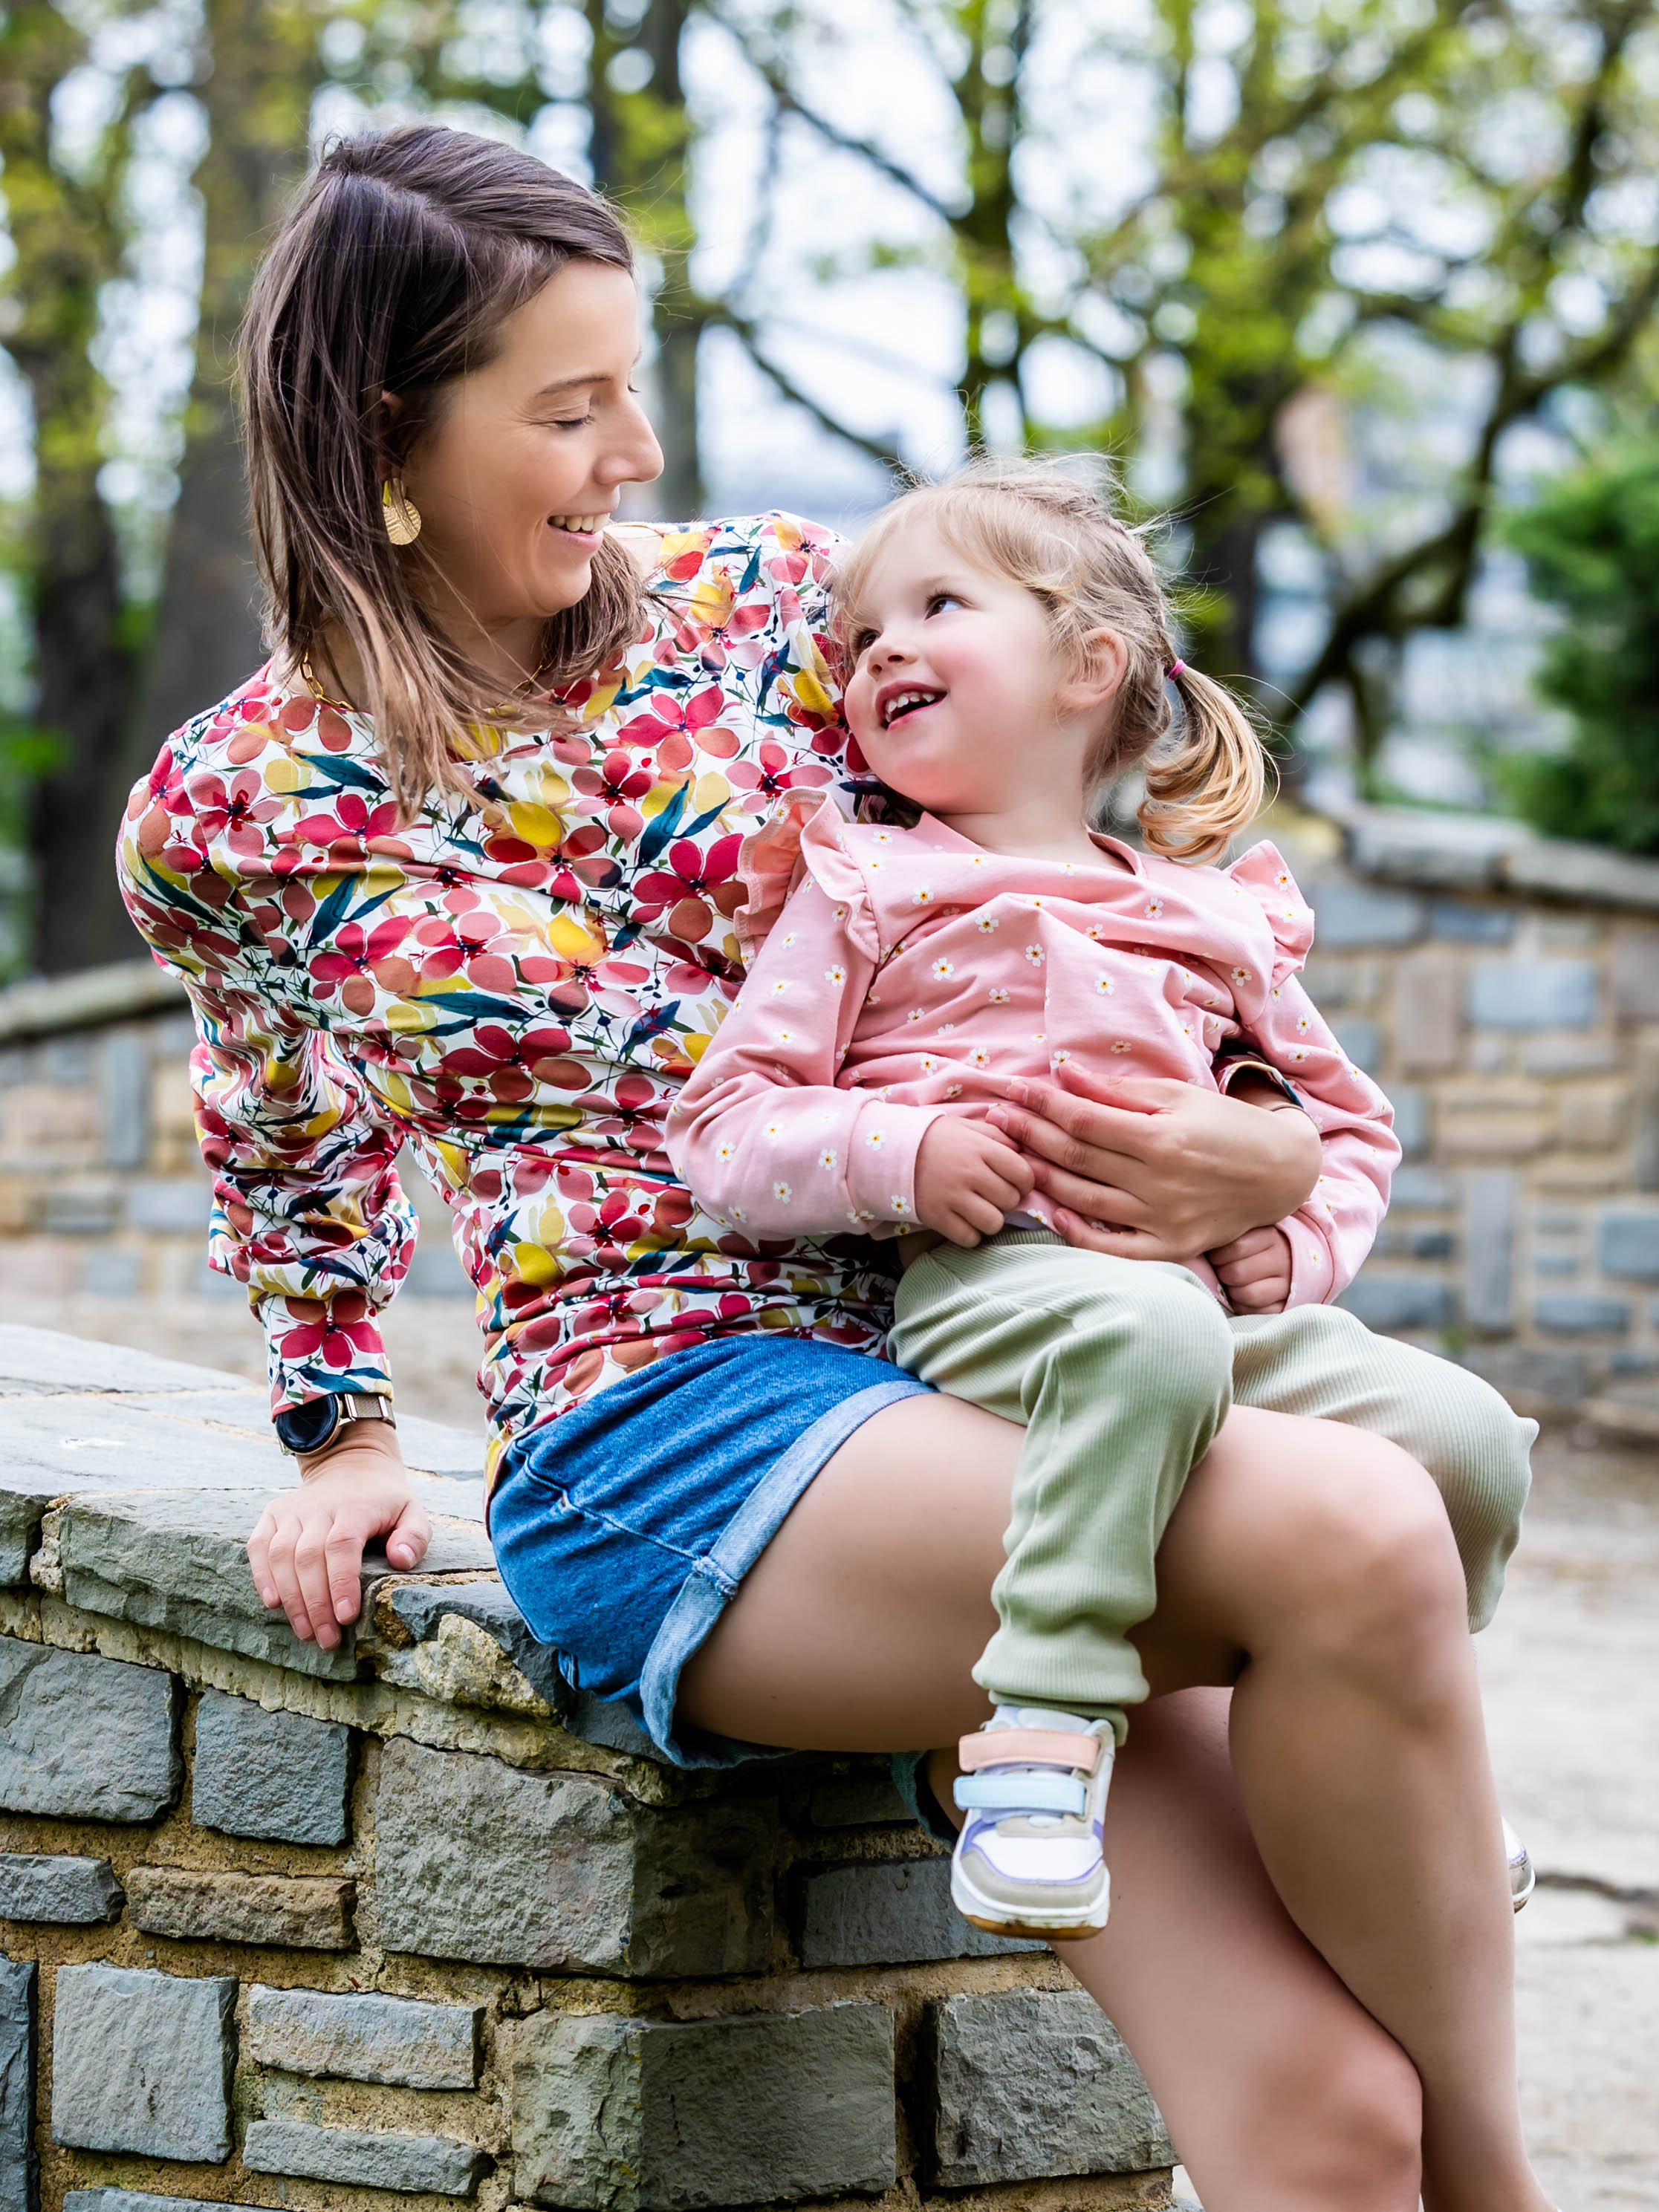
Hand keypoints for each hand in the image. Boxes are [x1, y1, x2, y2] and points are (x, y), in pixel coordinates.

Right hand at [247, 1426, 430, 1649]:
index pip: (342, 1546)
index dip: (341, 1583)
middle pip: (309, 1557)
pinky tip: (273, 1603)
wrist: (351, 1464)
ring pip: (282, 1555)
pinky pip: (259, 1545)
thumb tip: (401, 1560)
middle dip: (316, 1604)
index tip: (346, 1618)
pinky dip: (262, 1575)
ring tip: (306, 1632)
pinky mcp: (273, 1514)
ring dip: (291, 1598)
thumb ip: (414, 1536)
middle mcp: (319, 1506)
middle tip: (327, 1639)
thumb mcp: (411, 1511)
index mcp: (355, 1507)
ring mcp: (293, 1510)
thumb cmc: (384, 1500)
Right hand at [913, 1117, 1033, 1246]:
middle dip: (1007, 1200)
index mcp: (980, 1148)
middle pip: (1010, 1200)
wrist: (891, 1152)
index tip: (1015, 1182)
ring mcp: (952, 1197)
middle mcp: (969, 1173)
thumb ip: (997, 1136)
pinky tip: (964, 1222)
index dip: (1025, 1181)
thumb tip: (1024, 1150)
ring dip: (991, 1219)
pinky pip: (969, 1238)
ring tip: (980, 1210)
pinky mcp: (937, 1217)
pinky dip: (971, 1234)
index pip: (1023, 1173)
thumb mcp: (966, 1127)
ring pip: (993, 1223)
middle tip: (993, 1195)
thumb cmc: (935, 1138)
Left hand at [985, 1070, 1319, 1261]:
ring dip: (1042, 1178)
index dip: (1043, 1105)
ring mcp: (1163, 1218)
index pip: (1083, 1120)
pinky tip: (1054, 1214)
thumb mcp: (1176, 1096)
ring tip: (1012, 1158)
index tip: (1014, 1091)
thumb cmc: (1224, 1125)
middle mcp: (1160, 1181)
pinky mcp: (1170, 1247)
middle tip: (997, 1119)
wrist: (1278, 1171)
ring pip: (1085, 1199)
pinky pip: (1114, 1247)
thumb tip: (1064, 1075)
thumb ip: (1118, 1091)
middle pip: (1077, 1157)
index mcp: (1161, 1137)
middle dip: (1030, 1135)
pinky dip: (1080, 1234)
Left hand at [1209, 1225, 1293, 1312]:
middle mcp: (1283, 1259)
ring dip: (1232, 1292)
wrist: (1286, 1261)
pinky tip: (1241, 1298)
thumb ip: (1226, 1236)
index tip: (1215, 1257)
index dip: (1218, 1255)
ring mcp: (1287, 1284)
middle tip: (1222, 1272)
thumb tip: (1195, 1242)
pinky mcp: (1286, 1306)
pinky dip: (1243, 1307)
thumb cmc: (1252, 1247)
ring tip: (1231, 1285)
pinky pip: (1257, 1312)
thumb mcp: (1244, 1233)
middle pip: (1237, 1273)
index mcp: (1270, 1236)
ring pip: (1248, 1294)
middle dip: (1223, 1274)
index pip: (1236, 1247)